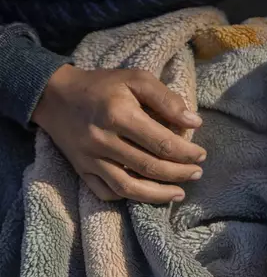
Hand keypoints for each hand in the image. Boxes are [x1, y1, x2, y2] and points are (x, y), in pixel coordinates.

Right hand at [32, 64, 206, 203]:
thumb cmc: (104, 86)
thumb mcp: (137, 79)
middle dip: (179, 174)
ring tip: (180, 193)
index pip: (162, 143)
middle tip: (197, 173)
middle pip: (149, 167)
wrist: (56, 95)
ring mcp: (90, 159)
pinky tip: (147, 193)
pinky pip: (106, 192)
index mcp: (120, 114)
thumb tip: (194, 123)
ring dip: (158, 195)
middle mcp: (103, 140)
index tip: (201, 155)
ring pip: (128, 187)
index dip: (186, 153)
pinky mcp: (81, 170)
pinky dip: (129, 197)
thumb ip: (167, 99)